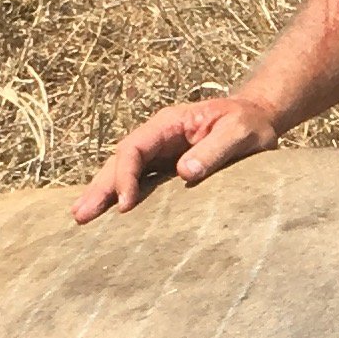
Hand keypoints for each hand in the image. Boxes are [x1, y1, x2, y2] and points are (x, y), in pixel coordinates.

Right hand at [73, 94, 280, 221]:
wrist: (259, 118)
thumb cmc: (251, 124)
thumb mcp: (239, 133)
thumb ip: (214, 150)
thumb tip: (184, 172)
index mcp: (169, 124)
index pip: (134, 148)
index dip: (125, 176)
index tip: (124, 205)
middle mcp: (158, 137)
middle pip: (120, 161)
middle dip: (99, 188)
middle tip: (79, 216)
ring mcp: (160, 153)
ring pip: (123, 172)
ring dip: (103, 193)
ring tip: (81, 218)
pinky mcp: (166, 168)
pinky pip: (138, 182)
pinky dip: (121, 197)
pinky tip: (108, 215)